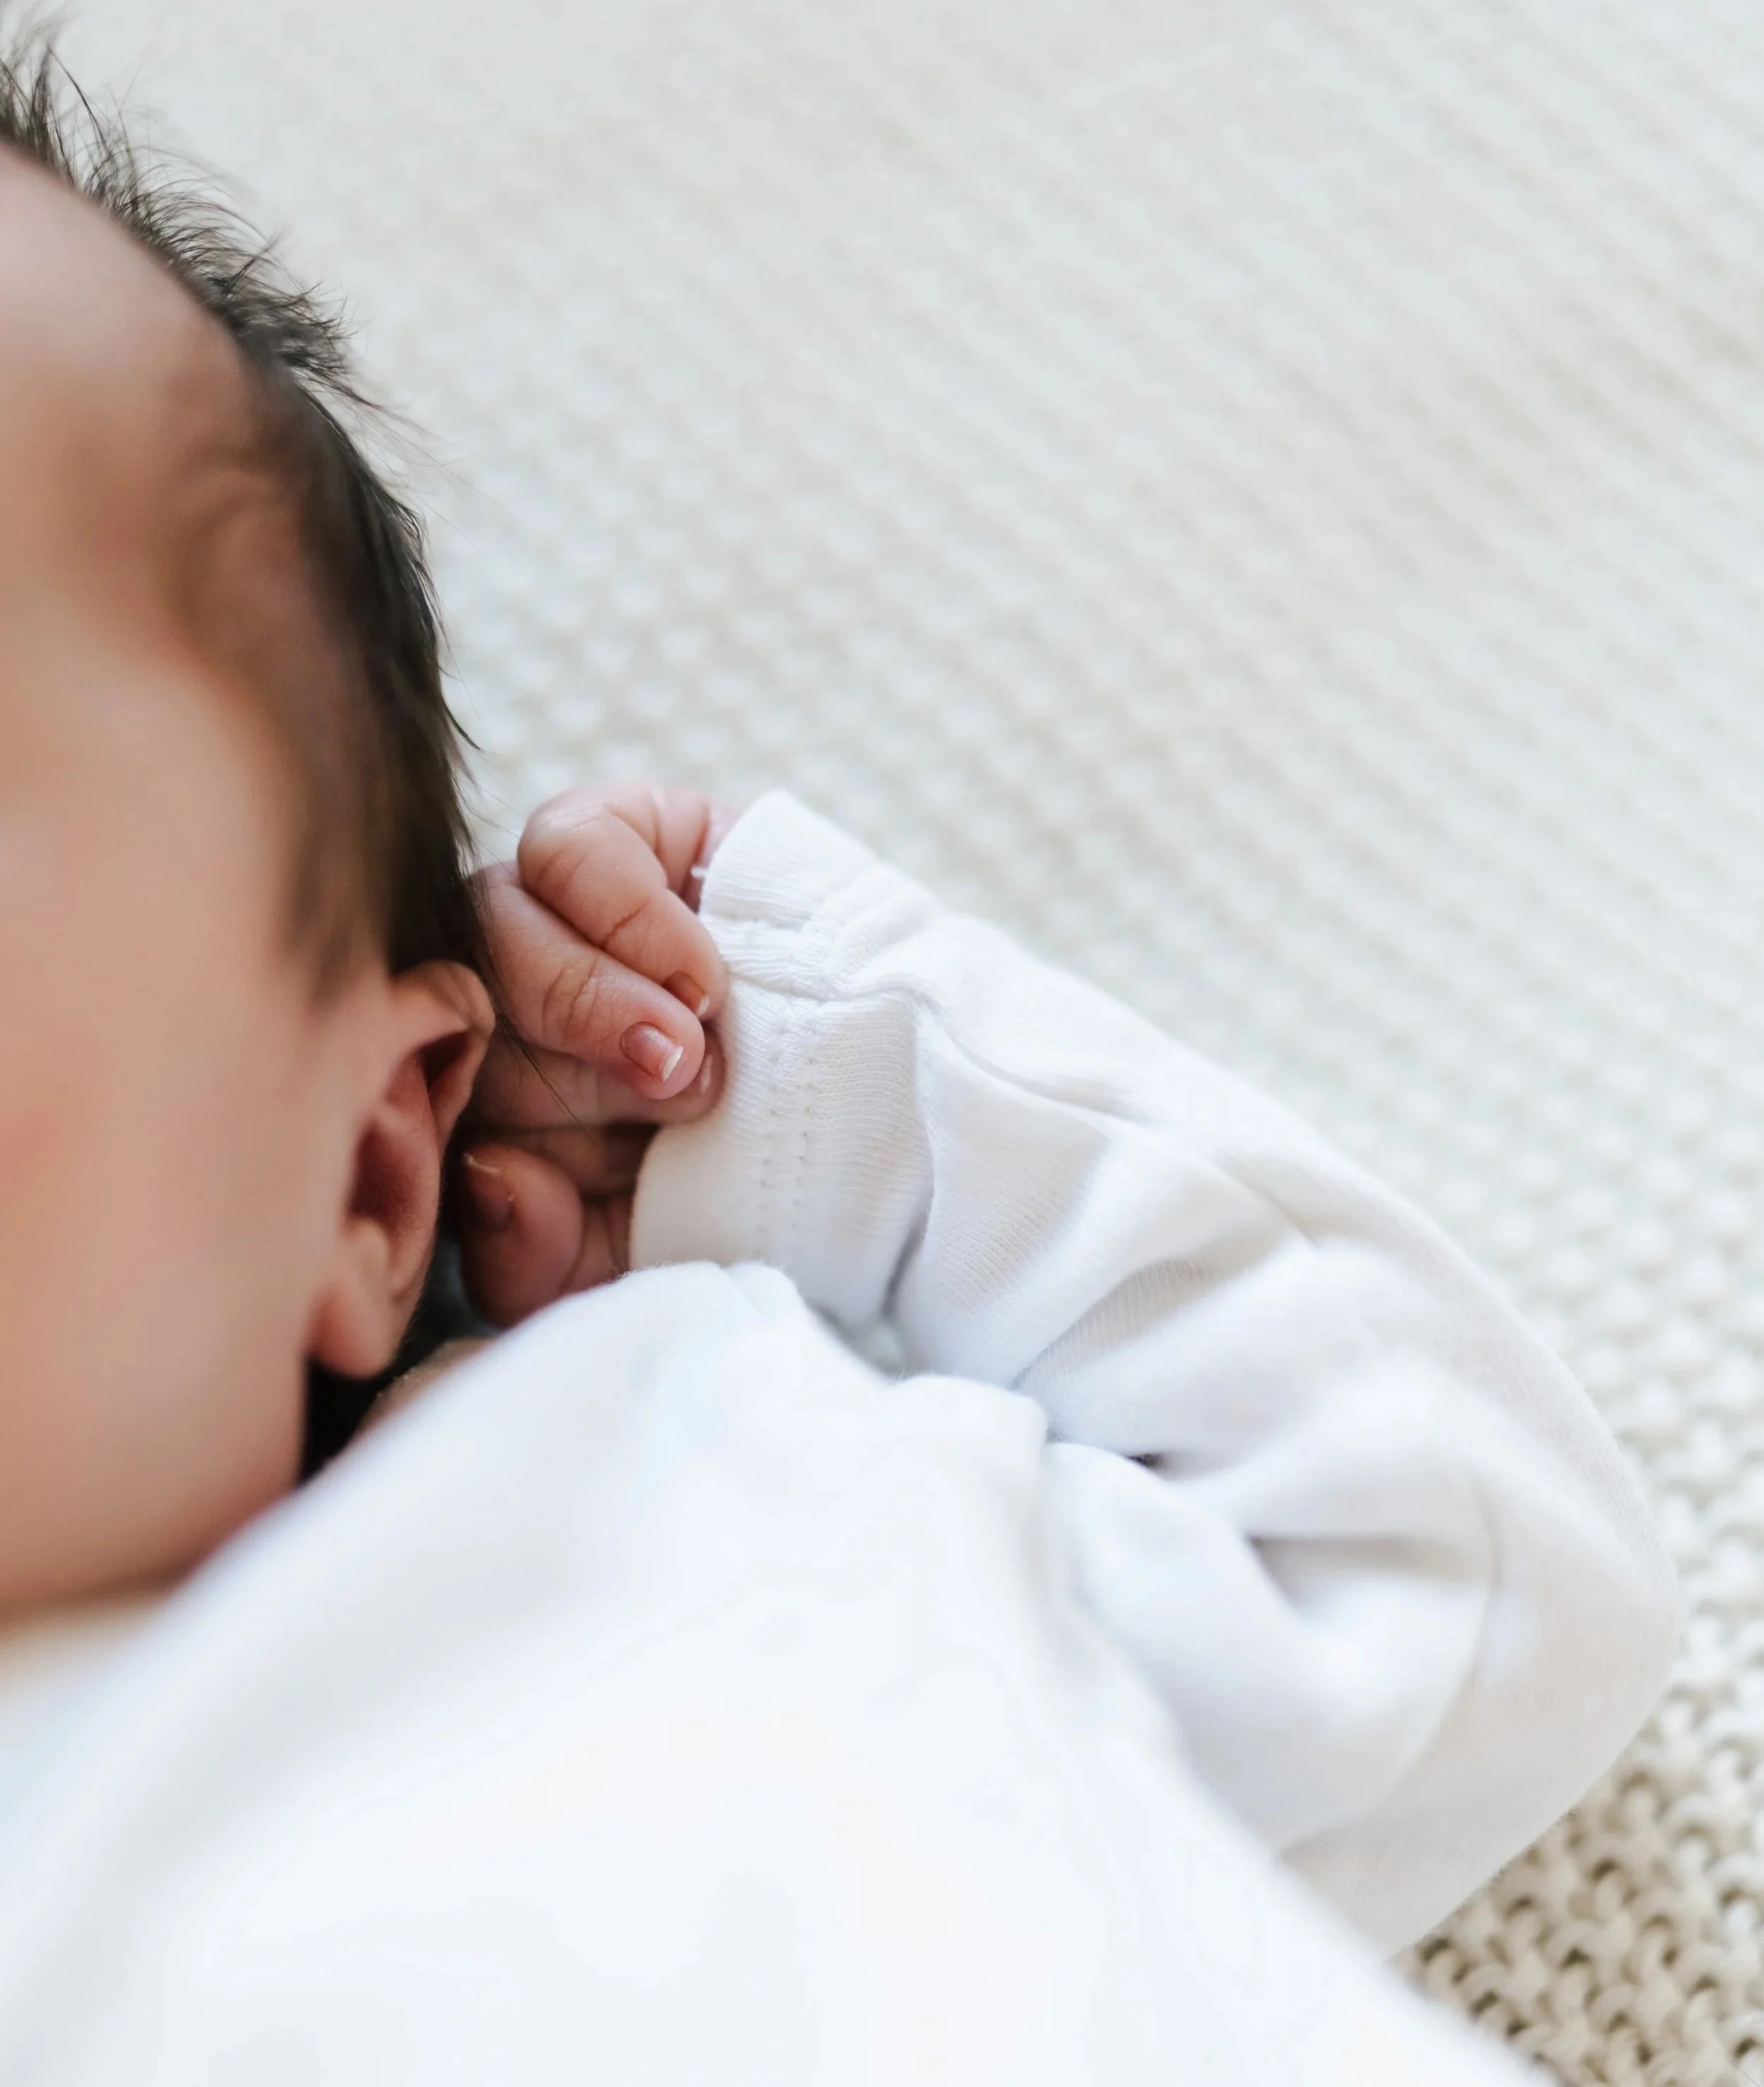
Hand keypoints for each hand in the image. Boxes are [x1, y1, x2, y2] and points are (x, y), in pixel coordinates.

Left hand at [455, 781, 736, 1325]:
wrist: (878, 1105)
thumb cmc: (737, 1176)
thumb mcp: (633, 1248)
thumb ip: (537, 1250)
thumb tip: (487, 1175)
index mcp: (468, 1096)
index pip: (411, 1107)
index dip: (482, 1143)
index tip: (580, 1172)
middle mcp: (486, 991)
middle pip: (457, 1007)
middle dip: (567, 1071)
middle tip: (681, 1095)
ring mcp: (540, 905)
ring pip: (496, 924)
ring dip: (600, 1001)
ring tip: (695, 1049)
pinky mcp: (613, 829)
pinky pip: (568, 847)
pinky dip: (630, 918)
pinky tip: (701, 978)